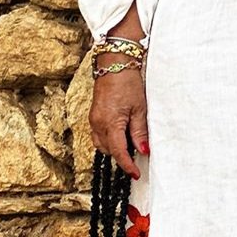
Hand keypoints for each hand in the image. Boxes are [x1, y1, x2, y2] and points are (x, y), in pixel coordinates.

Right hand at [88, 1, 147, 179]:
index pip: (118, 152)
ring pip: (102, 144)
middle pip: (108, 150)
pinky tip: (121, 135)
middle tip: (138, 156)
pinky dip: (109, 140)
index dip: (127, 165)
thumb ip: (139, 132)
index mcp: (110, 123)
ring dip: (115, 148)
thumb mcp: (139, 109)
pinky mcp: (93, 115)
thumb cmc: (128, 82)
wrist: (114, 62)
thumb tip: (143, 151)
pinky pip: (99, 135)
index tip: (136, 174)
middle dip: (122, 156)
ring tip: (131, 144)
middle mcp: (97, 123)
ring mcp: (93, 119)